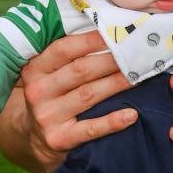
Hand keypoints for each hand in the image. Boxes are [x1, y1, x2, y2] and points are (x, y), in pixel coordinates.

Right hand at [7, 30, 136, 172]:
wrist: (33, 138)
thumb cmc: (50, 97)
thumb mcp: (47, 74)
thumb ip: (67, 57)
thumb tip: (105, 34)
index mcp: (35, 70)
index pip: (63, 49)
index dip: (91, 40)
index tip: (116, 33)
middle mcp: (39, 91)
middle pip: (80, 71)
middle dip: (111, 60)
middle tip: (136, 53)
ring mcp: (48, 116)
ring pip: (88, 95)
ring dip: (116, 83)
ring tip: (139, 75)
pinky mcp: (60, 139)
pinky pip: (91, 129)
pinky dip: (112, 121)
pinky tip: (132, 114)